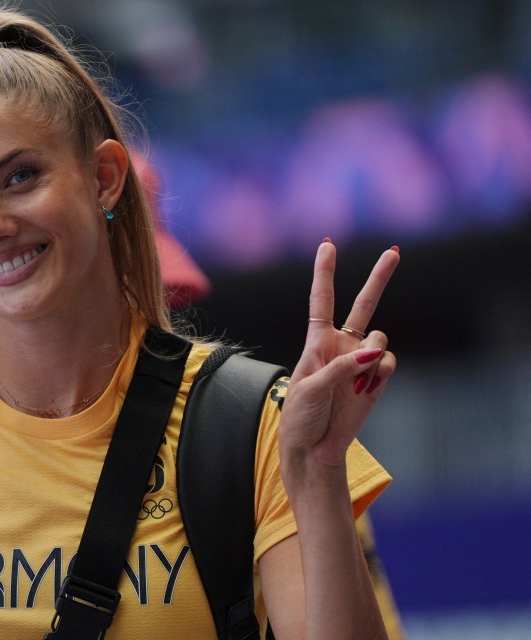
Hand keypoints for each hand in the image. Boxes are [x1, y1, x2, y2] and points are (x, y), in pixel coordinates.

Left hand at [279, 240, 399, 479]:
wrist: (314, 448)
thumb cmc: (301, 416)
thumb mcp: (310, 388)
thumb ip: (340, 367)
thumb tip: (375, 352)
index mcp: (316, 341)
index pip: (322, 300)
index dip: (324, 272)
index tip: (327, 245)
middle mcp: (342, 345)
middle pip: (363, 304)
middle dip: (379, 278)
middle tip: (395, 251)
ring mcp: (362, 361)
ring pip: (380, 336)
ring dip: (370, 354)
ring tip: (353, 382)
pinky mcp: (377, 379)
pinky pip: (388, 362)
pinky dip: (380, 372)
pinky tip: (366, 388)